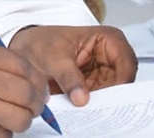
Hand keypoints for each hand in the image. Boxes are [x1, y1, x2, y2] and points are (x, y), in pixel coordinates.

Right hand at [0, 40, 50, 136]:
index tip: (37, 89)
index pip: (26, 66)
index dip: (37, 81)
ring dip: (19, 122)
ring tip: (6, 118)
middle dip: (36, 104)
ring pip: (22, 119)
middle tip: (33, 108)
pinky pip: (4, 136)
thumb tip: (29, 77)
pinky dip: (0, 134)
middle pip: (30, 93)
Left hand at [8, 25, 137, 105]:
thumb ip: (68, 77)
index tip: (110, 100)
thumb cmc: (42, 43)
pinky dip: (94, 108)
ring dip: (103, 105)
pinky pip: (102, 101)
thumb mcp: (53, 57)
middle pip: (124, 83)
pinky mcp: (96, 87)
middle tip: (101, 112)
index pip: (126, 65)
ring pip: (115, 95)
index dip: (122, 83)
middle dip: (113, 97)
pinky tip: (85, 113)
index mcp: (109, 39)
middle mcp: (112, 56)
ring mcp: (105, 73)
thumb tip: (82, 99)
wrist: (27, 50)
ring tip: (90, 113)